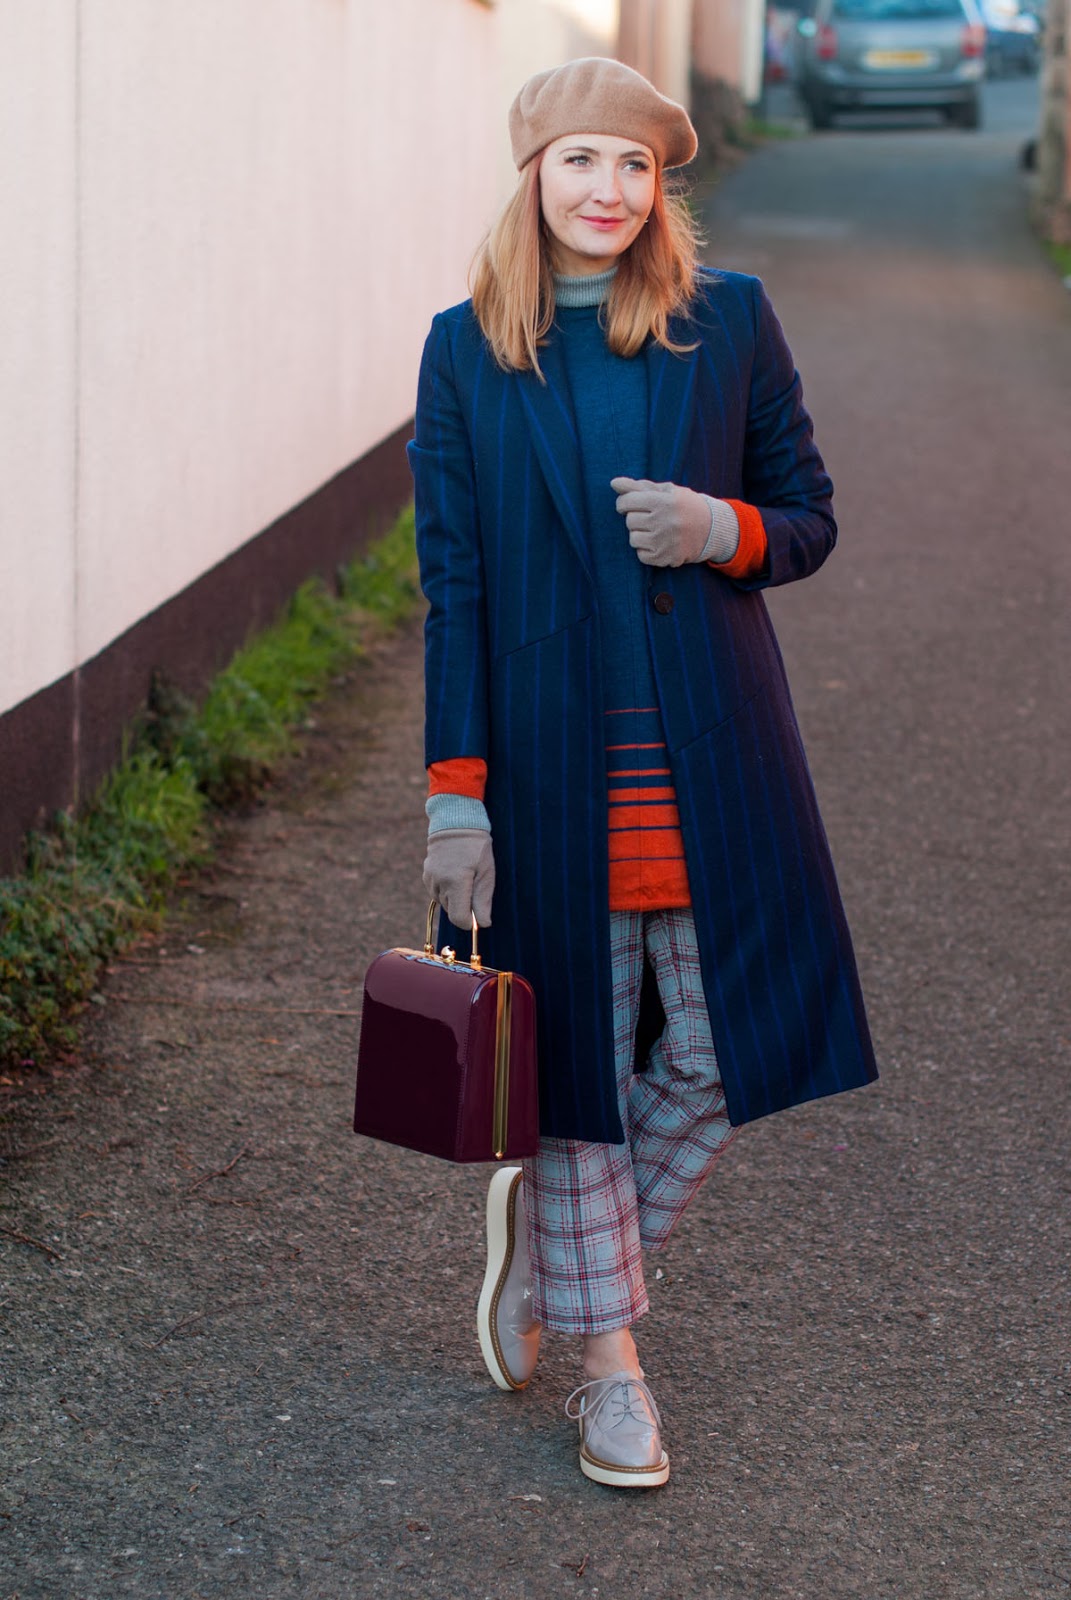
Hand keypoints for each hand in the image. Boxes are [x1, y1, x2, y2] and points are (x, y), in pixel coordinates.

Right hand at [423, 828, 494, 927]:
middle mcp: (440, 882)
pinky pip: (437, 892)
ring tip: (465, 877)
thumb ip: (483, 901)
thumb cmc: (476, 847)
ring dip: (455, 898)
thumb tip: (483, 924)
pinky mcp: (426, 875)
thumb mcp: (486, 873)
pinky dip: (446, 890)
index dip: (469, 922)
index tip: (477, 916)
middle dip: (463, 907)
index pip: (458, 918)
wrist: (456, 823)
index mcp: (456, 882)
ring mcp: (430, 878)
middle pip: (451, 911)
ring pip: (444, 902)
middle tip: (474, 887)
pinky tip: (454, 875)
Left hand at [611, 477, 736, 566]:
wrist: (711, 529)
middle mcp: (664, 522)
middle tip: (649, 518)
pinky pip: (641, 555)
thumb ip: (638, 486)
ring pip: (633, 539)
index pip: (627, 502)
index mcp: (664, 501)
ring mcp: (665, 541)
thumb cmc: (683, 505)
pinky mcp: (665, 558)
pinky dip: (646, 550)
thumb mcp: (666, 490)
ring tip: (654, 530)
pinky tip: (658, 542)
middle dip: (635, 518)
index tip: (630, 504)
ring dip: (640, 535)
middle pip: (630, 521)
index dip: (624, 503)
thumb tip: (614, 483)